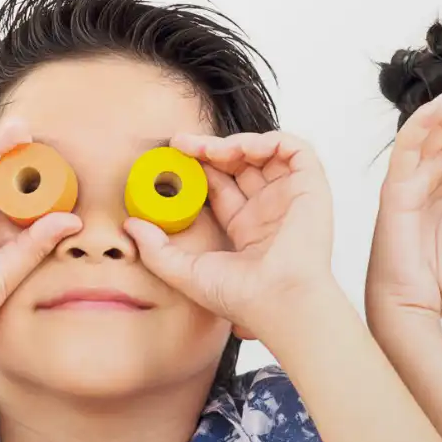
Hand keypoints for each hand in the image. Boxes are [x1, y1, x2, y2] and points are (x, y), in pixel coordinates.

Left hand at [126, 131, 336, 338]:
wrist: (277, 300)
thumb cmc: (242, 296)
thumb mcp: (187, 272)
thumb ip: (157, 250)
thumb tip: (130, 226)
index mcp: (247, 228)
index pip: (222, 185)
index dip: (199, 167)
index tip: (174, 158)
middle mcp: (270, 210)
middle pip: (240, 164)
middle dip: (211, 149)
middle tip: (182, 145)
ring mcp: (291, 197)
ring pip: (266, 152)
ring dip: (237, 142)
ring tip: (210, 148)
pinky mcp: (311, 188)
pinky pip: (295, 149)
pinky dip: (269, 140)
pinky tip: (242, 149)